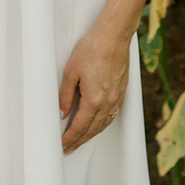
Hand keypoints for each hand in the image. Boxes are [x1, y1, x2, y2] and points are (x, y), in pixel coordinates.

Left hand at [59, 26, 129, 152]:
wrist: (114, 36)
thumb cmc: (92, 49)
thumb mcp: (71, 72)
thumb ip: (65, 95)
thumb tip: (62, 113)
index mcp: (94, 99)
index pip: (80, 126)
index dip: (70, 138)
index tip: (63, 145)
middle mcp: (108, 102)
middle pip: (93, 129)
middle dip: (80, 140)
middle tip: (69, 148)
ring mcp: (117, 97)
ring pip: (104, 123)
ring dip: (92, 134)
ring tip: (81, 139)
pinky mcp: (122, 91)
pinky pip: (112, 114)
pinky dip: (103, 123)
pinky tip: (98, 123)